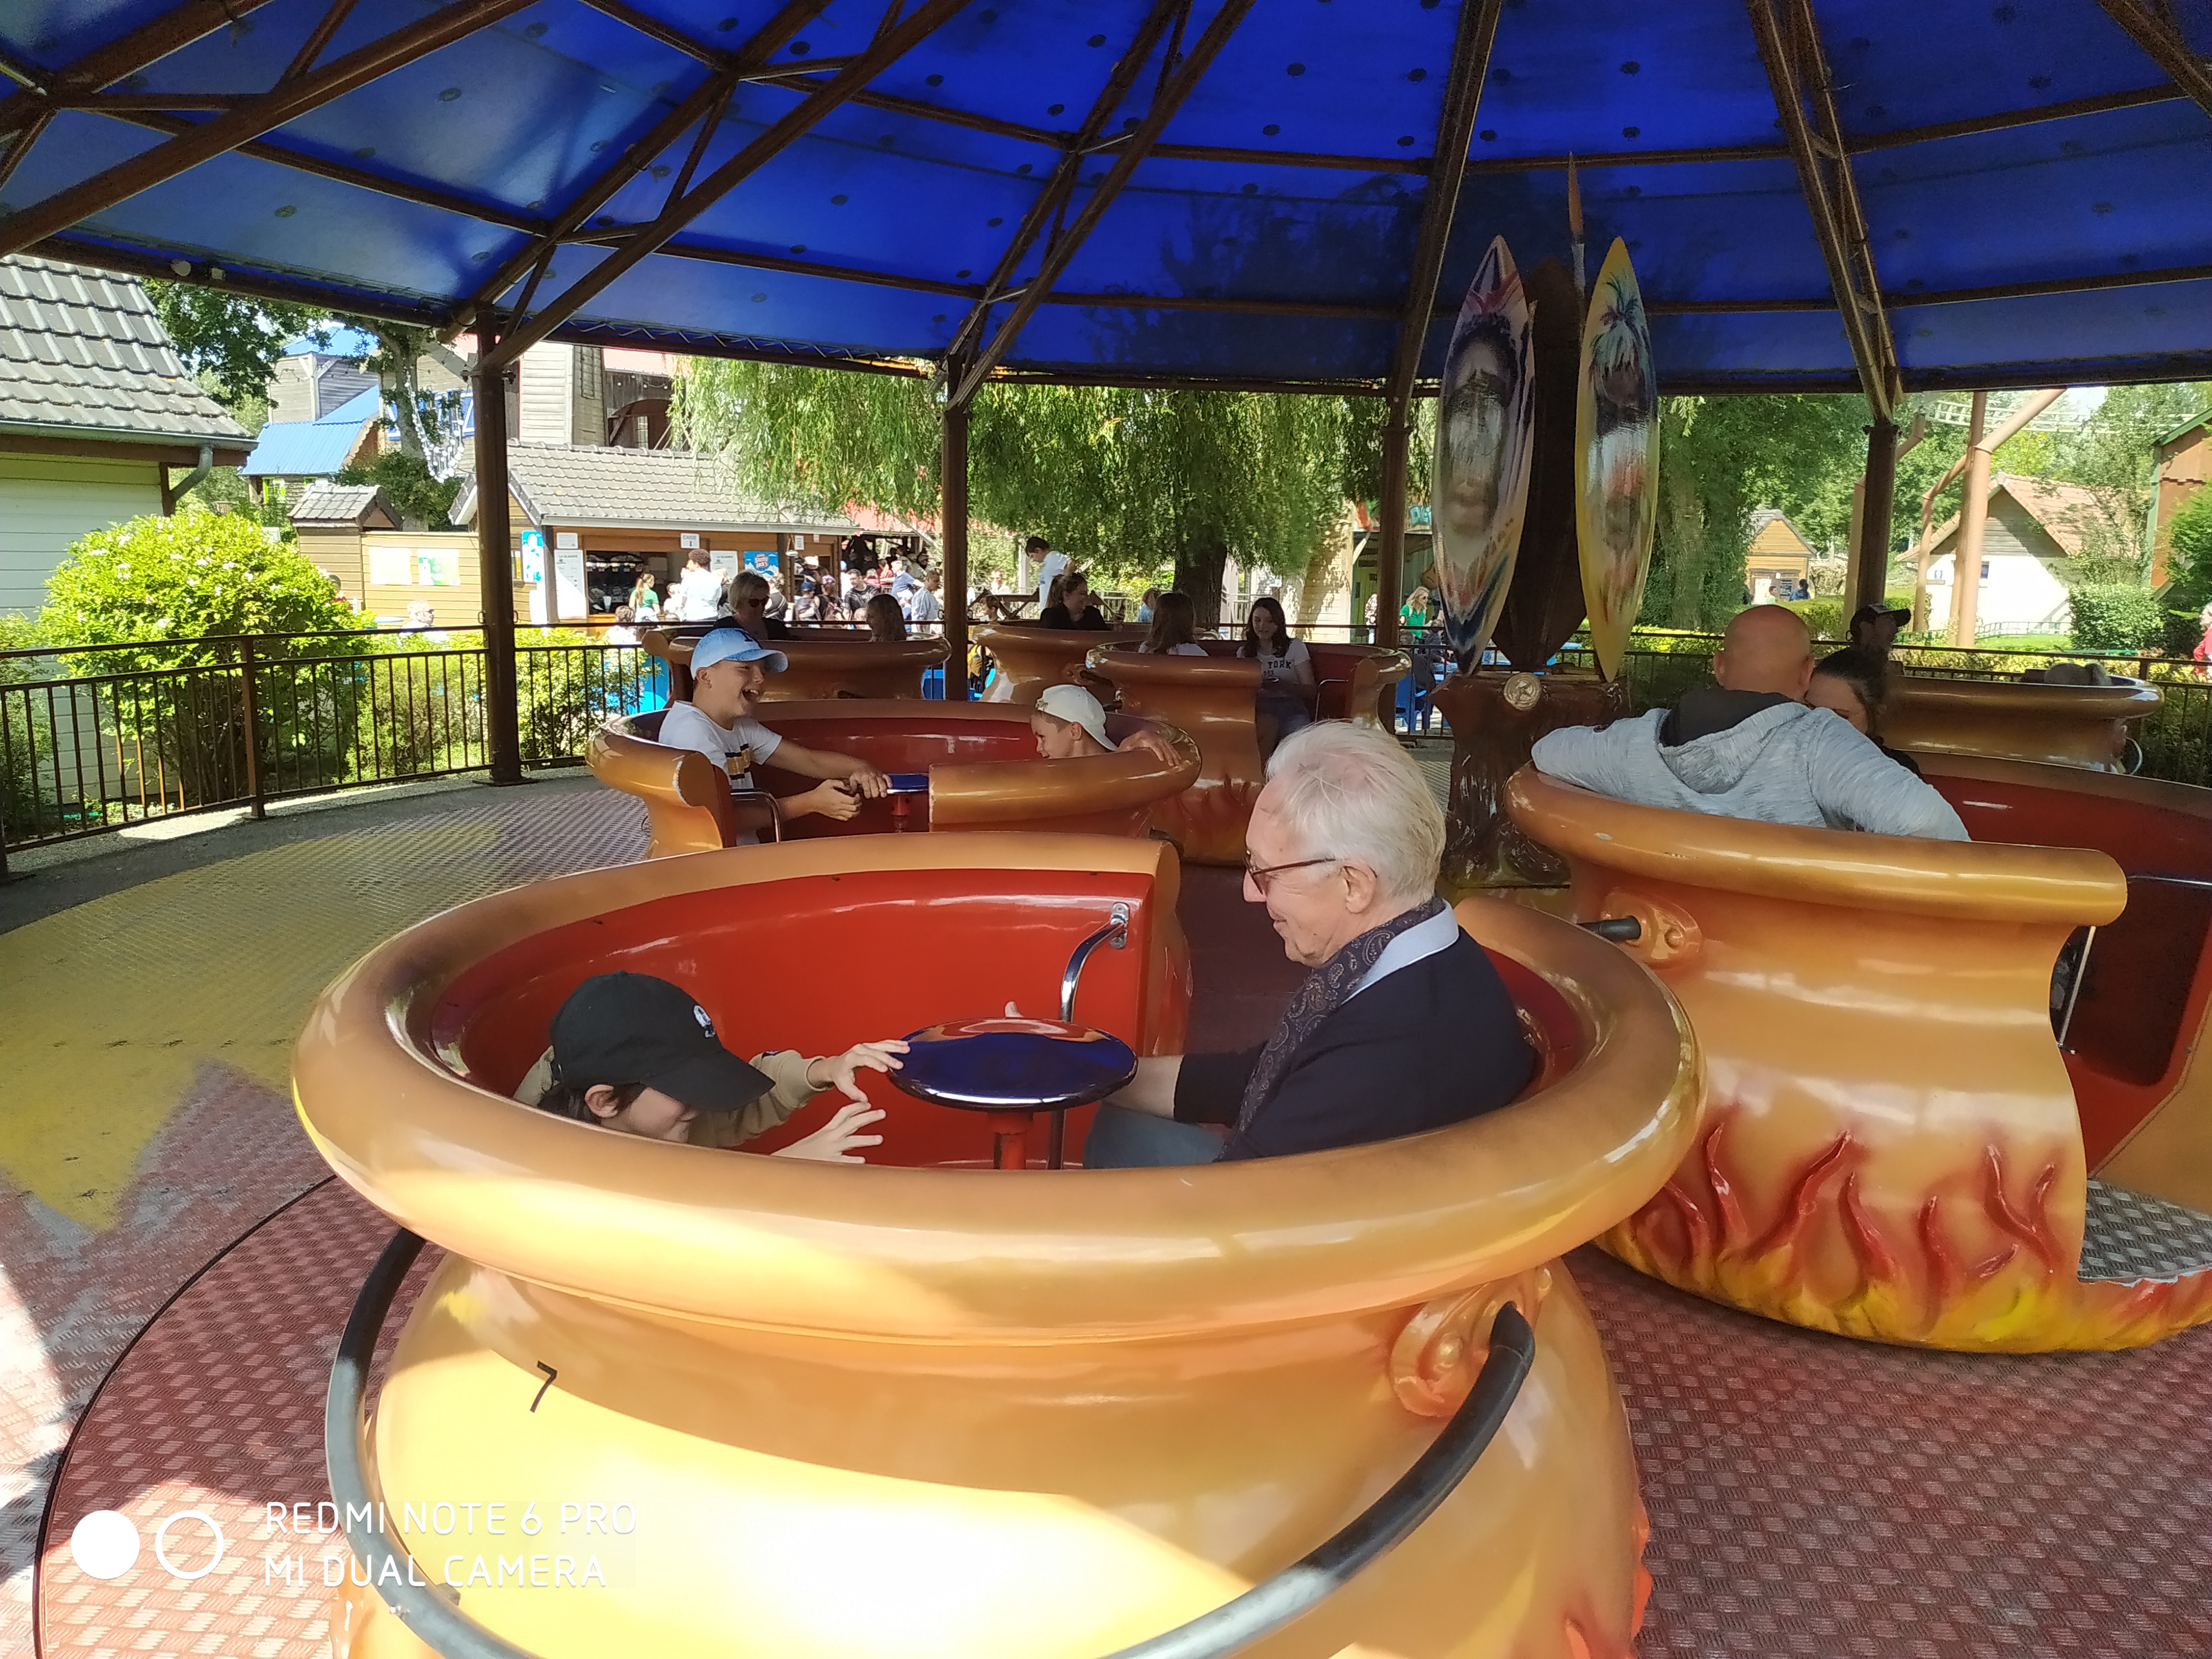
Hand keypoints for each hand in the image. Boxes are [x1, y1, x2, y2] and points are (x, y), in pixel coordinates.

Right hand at [771, 1102, 885, 1162]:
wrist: (786, 1162)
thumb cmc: (802, 1153)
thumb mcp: (817, 1140)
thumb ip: (832, 1137)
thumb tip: (847, 1135)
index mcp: (827, 1131)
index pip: (843, 1114)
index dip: (856, 1107)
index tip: (868, 1103)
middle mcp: (830, 1137)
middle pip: (852, 1123)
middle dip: (868, 1117)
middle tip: (882, 1113)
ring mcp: (830, 1150)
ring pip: (851, 1141)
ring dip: (866, 1139)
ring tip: (880, 1139)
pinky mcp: (829, 1163)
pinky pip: (843, 1161)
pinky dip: (853, 1160)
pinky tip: (863, 1161)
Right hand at [801, 780, 859, 820]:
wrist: (811, 802)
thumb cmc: (819, 792)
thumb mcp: (829, 783)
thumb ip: (840, 783)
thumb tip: (848, 786)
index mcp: (838, 798)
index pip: (853, 801)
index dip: (858, 798)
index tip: (857, 795)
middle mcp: (839, 806)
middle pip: (854, 808)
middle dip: (859, 804)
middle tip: (858, 800)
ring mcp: (837, 812)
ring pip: (851, 815)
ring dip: (856, 811)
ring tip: (856, 807)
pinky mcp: (835, 816)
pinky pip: (845, 819)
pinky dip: (850, 816)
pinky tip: (849, 811)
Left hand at [806, 1039, 909, 1103]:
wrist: (836, 1065)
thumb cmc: (840, 1075)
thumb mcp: (844, 1086)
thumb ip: (854, 1093)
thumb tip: (865, 1100)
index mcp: (852, 1058)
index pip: (865, 1059)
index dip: (875, 1063)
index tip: (885, 1069)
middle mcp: (859, 1049)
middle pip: (876, 1052)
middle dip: (889, 1058)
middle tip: (899, 1065)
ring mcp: (866, 1046)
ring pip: (882, 1045)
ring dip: (895, 1047)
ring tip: (906, 1049)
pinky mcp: (871, 1046)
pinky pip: (884, 1043)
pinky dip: (894, 1044)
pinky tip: (904, 1045)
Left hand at [845, 764, 890, 798]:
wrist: (862, 766)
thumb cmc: (858, 774)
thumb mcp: (853, 780)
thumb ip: (852, 787)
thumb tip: (852, 793)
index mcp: (863, 777)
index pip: (866, 786)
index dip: (867, 793)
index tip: (867, 797)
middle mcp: (871, 776)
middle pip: (874, 785)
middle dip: (875, 791)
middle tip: (875, 796)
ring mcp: (877, 774)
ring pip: (881, 782)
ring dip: (883, 789)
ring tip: (883, 795)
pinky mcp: (882, 774)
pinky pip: (887, 777)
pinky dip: (889, 781)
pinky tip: (889, 786)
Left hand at [1118, 728, 1179, 764]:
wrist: (1129, 741)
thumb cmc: (1126, 746)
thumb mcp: (1125, 748)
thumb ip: (1128, 749)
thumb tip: (1128, 749)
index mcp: (1143, 736)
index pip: (1153, 743)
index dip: (1158, 751)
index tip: (1162, 759)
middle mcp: (1151, 735)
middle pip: (1162, 744)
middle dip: (1168, 754)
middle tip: (1172, 764)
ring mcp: (1157, 737)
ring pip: (1168, 745)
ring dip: (1173, 754)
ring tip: (1177, 763)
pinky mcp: (1160, 740)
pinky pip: (1169, 745)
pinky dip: (1174, 752)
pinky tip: (1178, 758)